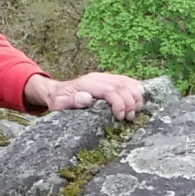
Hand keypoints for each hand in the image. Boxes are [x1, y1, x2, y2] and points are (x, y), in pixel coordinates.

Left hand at [25, 71, 146, 119]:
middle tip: (129, 118)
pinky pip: (128, 81)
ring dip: (136, 97)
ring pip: (128, 82)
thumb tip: (86, 98)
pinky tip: (137, 102)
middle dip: (130, 102)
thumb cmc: (59, 100)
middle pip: (123, 86)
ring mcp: (105, 77)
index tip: (120, 117)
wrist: (56, 91)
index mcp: (87, 83)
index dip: (119, 103)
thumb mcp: (59, 104)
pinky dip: (136, 90)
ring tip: (135, 112)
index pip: (110, 90)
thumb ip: (72, 101)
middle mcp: (98, 77)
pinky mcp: (110, 80)